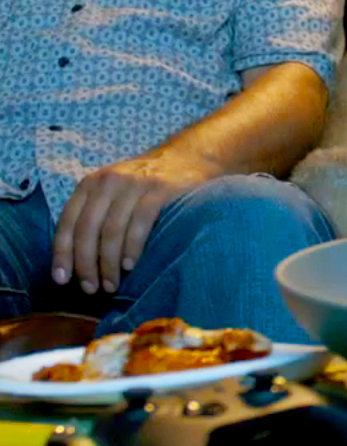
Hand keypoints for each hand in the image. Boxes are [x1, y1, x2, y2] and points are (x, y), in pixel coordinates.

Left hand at [52, 152, 223, 294]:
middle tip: (91, 289)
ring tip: (111, 284)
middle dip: (86, 264)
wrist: (185, 157)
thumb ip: (94, 214)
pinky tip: (130, 265)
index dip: (62, 253)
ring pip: (112, 230)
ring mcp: (135, 184)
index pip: (68, 221)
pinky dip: (132, 248)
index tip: (61, 279)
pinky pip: (140, 223)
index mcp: (90, 184)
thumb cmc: (143, 185)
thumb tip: (74, 260)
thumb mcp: (112, 191)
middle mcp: (109, 181)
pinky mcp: (160, 190)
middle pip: (88, 229)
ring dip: (109, 263)